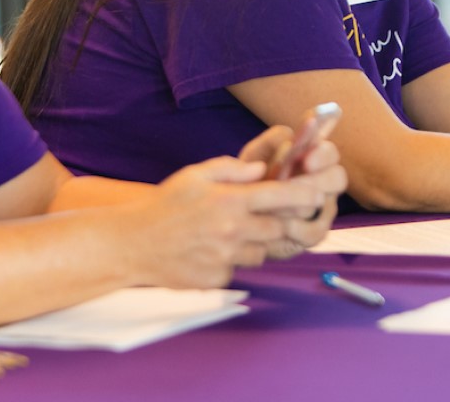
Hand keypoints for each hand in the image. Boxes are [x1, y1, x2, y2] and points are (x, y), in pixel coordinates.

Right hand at [122, 155, 324, 287]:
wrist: (131, 245)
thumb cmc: (163, 206)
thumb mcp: (194, 176)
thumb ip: (232, 169)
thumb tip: (262, 170)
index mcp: (230, 201)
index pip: (283, 197)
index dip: (305, 195)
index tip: (317, 194)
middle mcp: (232, 231)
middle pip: (279, 229)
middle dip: (277, 223)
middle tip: (261, 216)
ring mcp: (225, 258)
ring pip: (260, 252)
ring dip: (253, 244)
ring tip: (226, 234)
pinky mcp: (217, 279)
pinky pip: (236, 270)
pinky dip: (230, 261)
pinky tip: (207, 251)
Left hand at [240, 126, 346, 259]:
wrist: (238, 213)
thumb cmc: (250, 177)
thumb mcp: (255, 156)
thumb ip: (271, 142)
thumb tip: (289, 141)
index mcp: (313, 158)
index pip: (330, 152)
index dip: (322, 155)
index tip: (306, 160)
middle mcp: (324, 182)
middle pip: (338, 178)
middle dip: (318, 181)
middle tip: (292, 185)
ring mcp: (323, 208)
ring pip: (325, 206)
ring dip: (299, 205)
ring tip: (276, 207)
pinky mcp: (315, 233)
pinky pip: (316, 232)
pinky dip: (297, 229)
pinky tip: (281, 227)